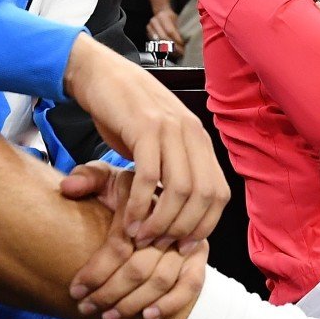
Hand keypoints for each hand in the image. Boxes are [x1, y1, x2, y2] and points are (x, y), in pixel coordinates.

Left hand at [61, 161, 207, 318]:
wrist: (156, 193)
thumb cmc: (124, 191)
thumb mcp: (105, 178)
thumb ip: (86, 178)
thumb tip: (67, 188)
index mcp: (144, 198)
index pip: (119, 243)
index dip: (96, 271)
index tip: (75, 290)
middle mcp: (169, 219)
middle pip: (139, 267)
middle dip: (109, 293)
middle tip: (86, 307)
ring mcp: (187, 237)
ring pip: (162, 280)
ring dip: (132, 303)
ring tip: (108, 317)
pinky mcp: (199, 253)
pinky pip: (191, 285)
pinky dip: (170, 303)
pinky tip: (147, 316)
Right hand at [62, 34, 228, 250]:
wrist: (99, 73)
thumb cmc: (125, 113)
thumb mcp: (157, 141)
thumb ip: (172, 167)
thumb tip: (179, 209)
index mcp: (200, 140)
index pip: (219, 194)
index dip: (205, 225)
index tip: (183, 245)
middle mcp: (192, 133)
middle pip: (204, 196)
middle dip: (183, 228)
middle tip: (160, 244)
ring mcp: (170, 129)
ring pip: (180, 189)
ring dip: (161, 221)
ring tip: (141, 238)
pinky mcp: (145, 127)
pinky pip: (149, 175)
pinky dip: (140, 204)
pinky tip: (128, 220)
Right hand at [145, 7, 183, 53]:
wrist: (161, 13)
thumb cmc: (172, 17)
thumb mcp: (177, 19)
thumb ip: (180, 29)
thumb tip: (187, 40)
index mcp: (162, 16)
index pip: (170, 31)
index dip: (177, 39)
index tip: (184, 44)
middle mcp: (154, 22)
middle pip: (164, 38)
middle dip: (174, 46)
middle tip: (182, 51)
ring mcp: (149, 28)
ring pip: (160, 43)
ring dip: (170, 50)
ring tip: (178, 53)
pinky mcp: (148, 35)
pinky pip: (157, 45)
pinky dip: (166, 50)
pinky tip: (173, 52)